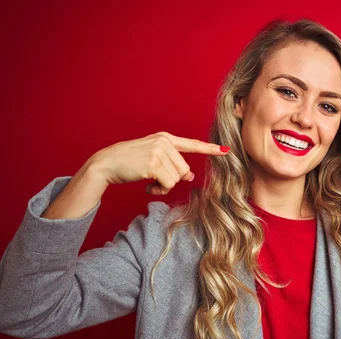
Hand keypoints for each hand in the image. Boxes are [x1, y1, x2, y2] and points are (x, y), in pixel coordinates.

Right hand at [87, 131, 229, 194]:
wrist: (106, 164)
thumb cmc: (129, 163)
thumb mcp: (153, 160)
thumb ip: (172, 164)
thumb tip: (190, 176)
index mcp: (165, 138)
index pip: (192, 144)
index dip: (210, 149)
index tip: (226, 151)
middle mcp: (164, 142)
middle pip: (185, 169)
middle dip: (173, 179)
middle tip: (156, 181)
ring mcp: (159, 151)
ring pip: (177, 178)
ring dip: (165, 186)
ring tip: (150, 182)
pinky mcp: (154, 163)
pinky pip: (169, 184)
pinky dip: (160, 190)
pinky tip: (148, 187)